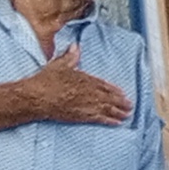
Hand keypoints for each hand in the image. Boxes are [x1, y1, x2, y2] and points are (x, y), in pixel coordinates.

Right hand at [17, 41, 131, 125]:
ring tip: (127, 114)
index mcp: (86, 79)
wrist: (38, 96)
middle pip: (110, 97)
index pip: (104, 85)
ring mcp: (88, 104)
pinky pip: (101, 119)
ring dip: (120, 112)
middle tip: (130, 105)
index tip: (122, 92)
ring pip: (109, 108)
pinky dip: (111, 121)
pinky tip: (117, 123)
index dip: (114, 90)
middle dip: (121, 102)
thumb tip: (75, 46)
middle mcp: (90, 92)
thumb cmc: (47, 80)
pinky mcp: (83, 115)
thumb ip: (70, 56)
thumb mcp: (59, 65)